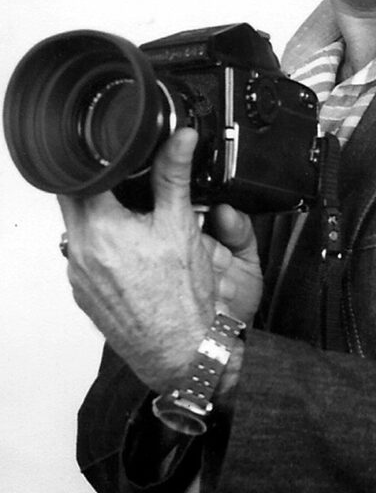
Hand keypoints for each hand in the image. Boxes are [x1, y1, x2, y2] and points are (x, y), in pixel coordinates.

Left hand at [58, 128, 261, 392]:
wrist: (182, 352)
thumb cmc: (182, 300)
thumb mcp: (181, 225)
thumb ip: (174, 176)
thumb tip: (178, 139)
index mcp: (100, 229)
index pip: (80, 177)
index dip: (99, 161)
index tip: (114, 154)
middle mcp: (80, 252)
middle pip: (75, 200)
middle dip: (99, 186)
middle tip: (126, 181)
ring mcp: (78, 276)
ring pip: (79, 228)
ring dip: (101, 215)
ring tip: (133, 216)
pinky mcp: (84, 292)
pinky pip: (85, 255)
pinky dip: (103, 244)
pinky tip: (131, 249)